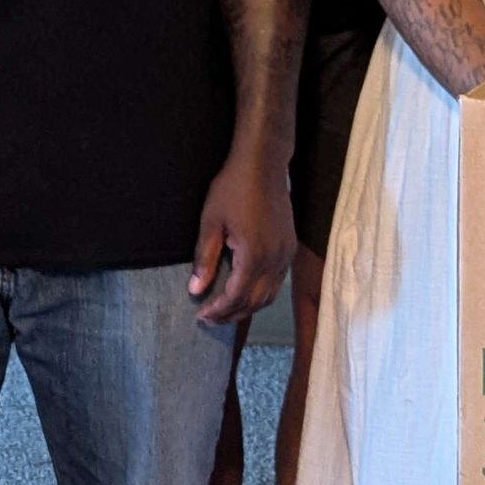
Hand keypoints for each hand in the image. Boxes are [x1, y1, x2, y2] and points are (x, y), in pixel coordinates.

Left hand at [188, 149, 294, 325]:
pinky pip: (277, 282)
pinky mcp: (290, 248)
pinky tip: (246, 292)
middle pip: (255, 301)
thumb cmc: (232, 189)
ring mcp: (286, 255)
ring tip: (226, 311)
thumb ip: (204, 258)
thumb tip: (195, 290)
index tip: (200, 316)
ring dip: (248, 307)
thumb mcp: (211, 222)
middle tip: (210, 319)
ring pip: (269, 295)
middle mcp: (275, 261)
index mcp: (254, 256)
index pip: (236, 296)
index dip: (219, 310)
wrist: (263, 165)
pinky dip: (261, 294)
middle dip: (232, 314)